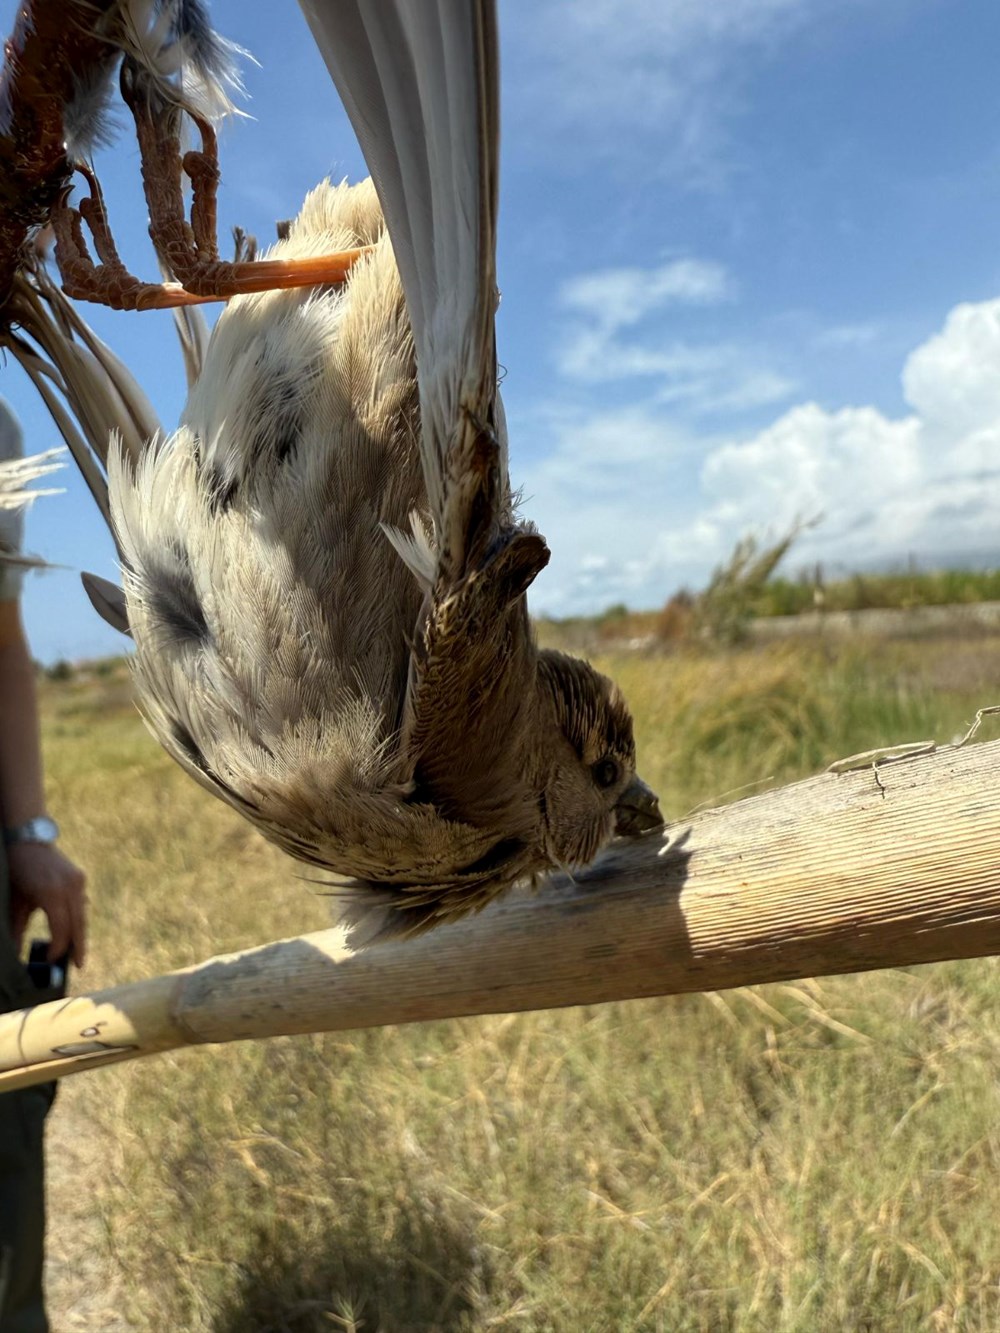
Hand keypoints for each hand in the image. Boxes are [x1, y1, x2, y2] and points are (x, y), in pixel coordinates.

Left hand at [7, 842, 86, 967]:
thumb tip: (15, 954)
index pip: (62, 929)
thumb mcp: (15, 902)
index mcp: (52, 894)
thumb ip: (17, 929)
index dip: (58, 948)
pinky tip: (74, 929)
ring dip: (79, 932)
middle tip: (78, 966)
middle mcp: (70, 887)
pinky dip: (78, 917)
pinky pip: (81, 903)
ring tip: (77, 952)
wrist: (29, 838)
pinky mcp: (80, 877)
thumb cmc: (18, 870)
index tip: (52, 961)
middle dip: (78, 946)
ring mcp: (78, 881)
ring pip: (82, 914)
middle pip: (78, 924)